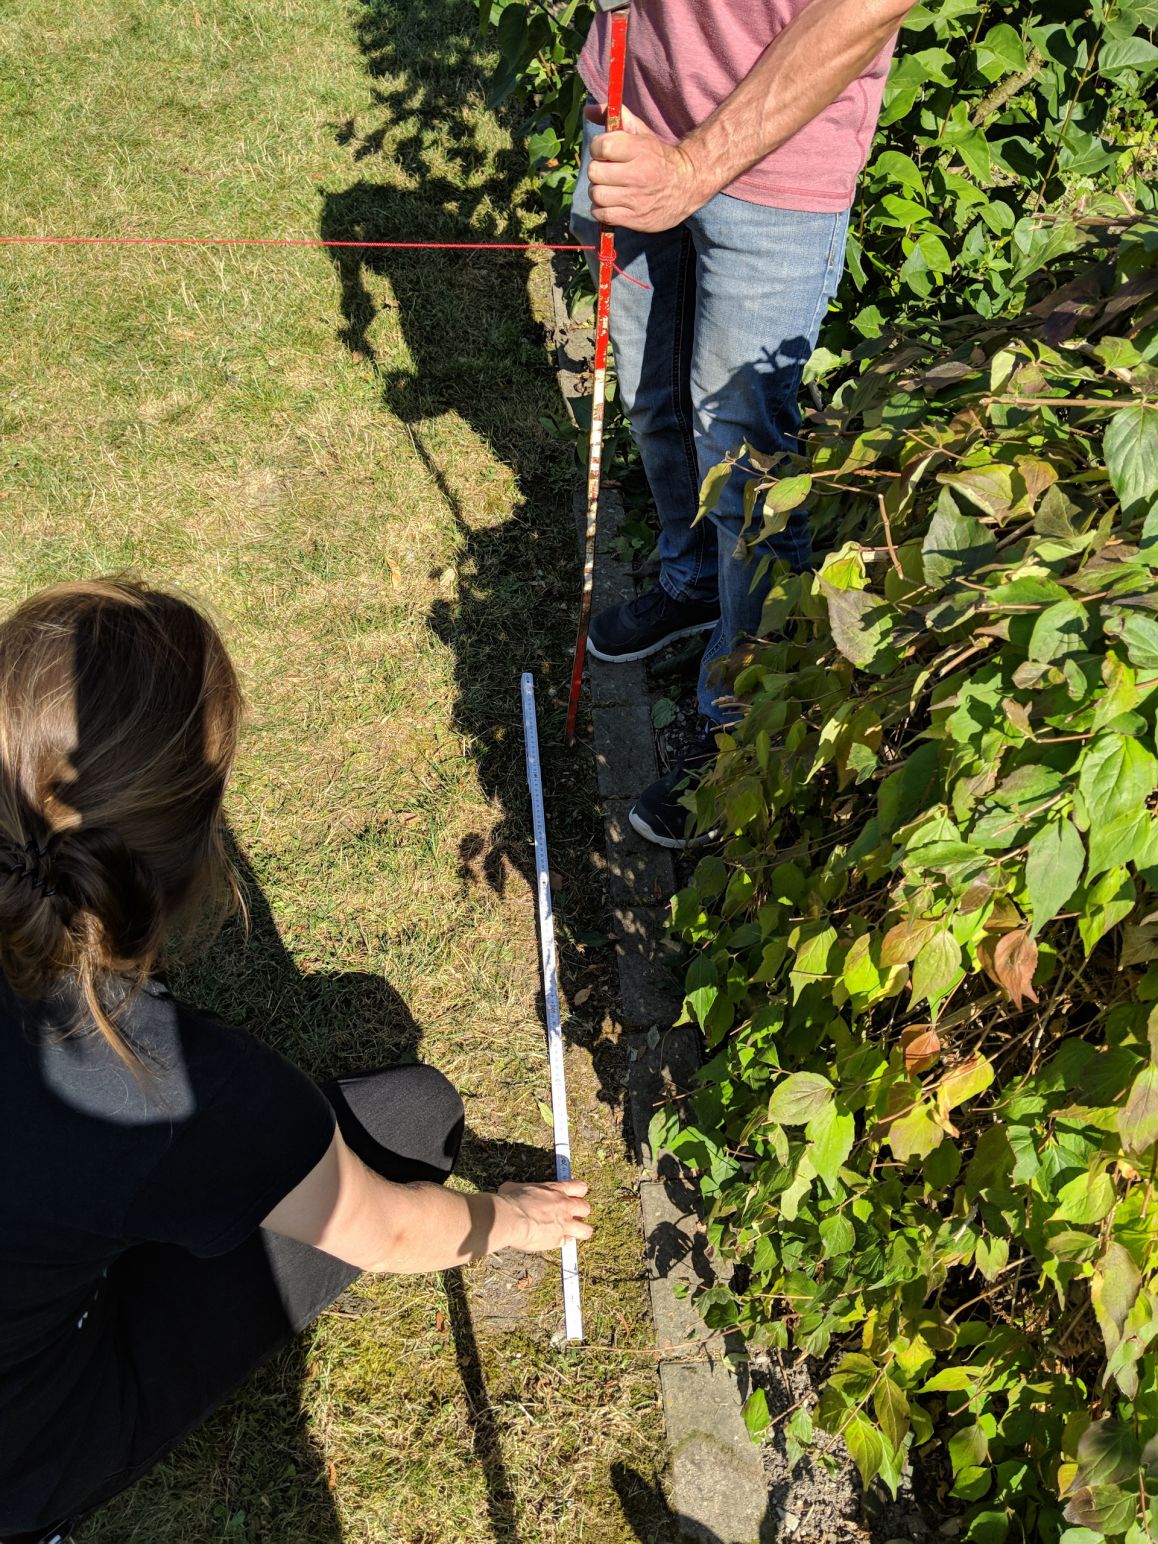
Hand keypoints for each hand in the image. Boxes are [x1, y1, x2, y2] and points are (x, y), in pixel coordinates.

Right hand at [497, 1179, 592, 1252]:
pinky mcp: (558, 1240)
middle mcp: (564, 1206)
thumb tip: (513, 1190)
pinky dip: (563, 1242)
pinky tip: (555, 1241)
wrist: (510, 1218)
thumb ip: (523, 1189)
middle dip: (581, 1212)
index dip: (579, 1192)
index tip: (574, 1196)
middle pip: (586, 1208)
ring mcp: (563, 1224)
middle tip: (571, 1215)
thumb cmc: (511, 1200)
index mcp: (555, 1190)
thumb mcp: (517, 1187)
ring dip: (581, 1231)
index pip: (579, 1187)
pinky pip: (568, 1242)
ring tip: (572, 1232)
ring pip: (586, 1230)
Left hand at [586, 103, 708, 231]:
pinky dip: (601, 210)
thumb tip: (588, 110)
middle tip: (607, 172)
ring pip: (597, 195)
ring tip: (609, 189)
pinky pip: (603, 215)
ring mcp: (637, 199)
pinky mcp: (636, 219)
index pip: (602, 146)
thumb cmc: (658, 157)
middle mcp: (638, 175)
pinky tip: (611, 203)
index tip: (605, 152)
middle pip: (595, 172)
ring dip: (598, 192)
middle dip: (597, 171)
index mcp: (640, 149)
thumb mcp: (641, 133)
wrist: (688, 185)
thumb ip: (616, 117)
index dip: (597, 148)